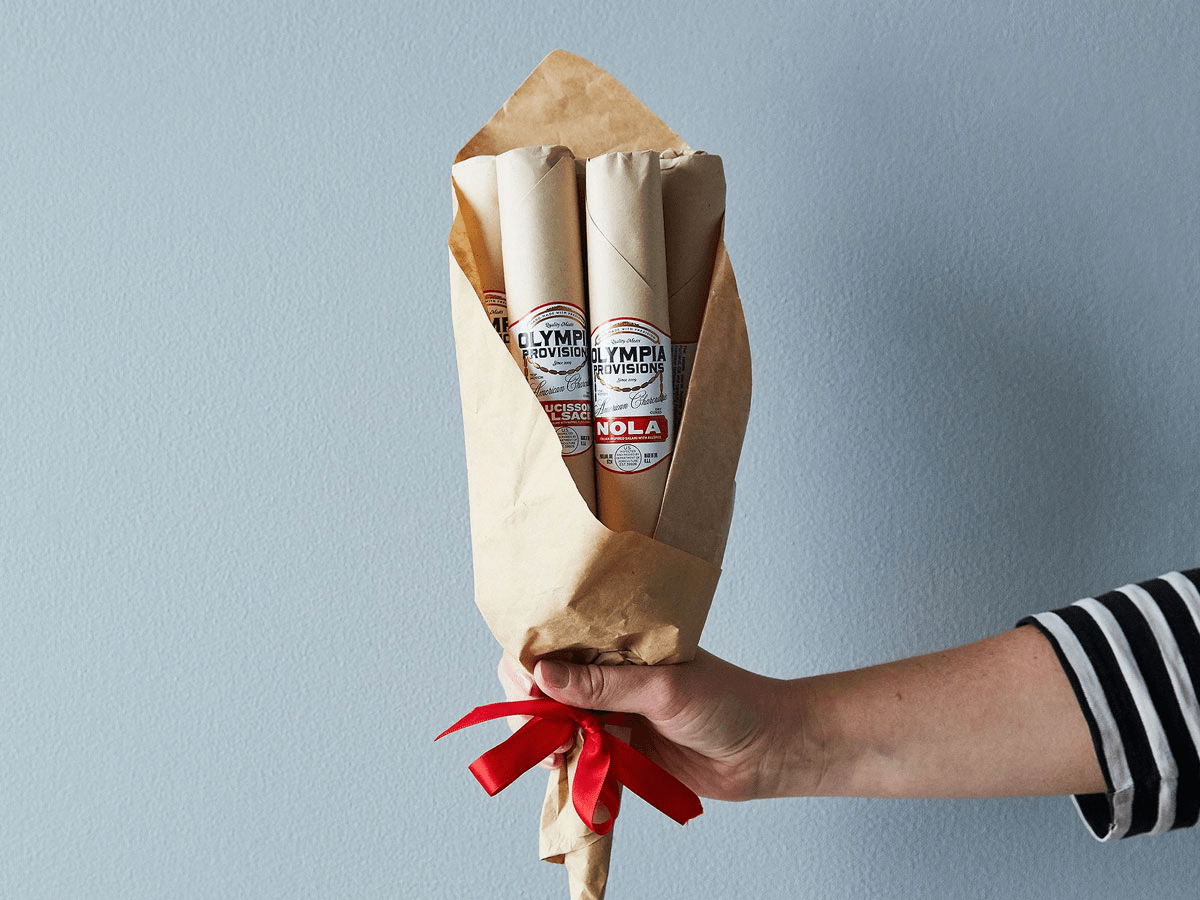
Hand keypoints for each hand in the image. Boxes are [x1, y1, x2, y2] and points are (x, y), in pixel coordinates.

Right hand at [498, 649, 811, 800]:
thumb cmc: (728, 702)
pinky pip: (579, 758)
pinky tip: (568, 776)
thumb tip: (541, 674)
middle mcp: (608, 675)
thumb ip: (604, 686)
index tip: (528, 692)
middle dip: (533, 710)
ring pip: (555, 726)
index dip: (530, 662)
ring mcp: (611, 714)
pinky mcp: (619, 752)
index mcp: (618, 642)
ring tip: (559, 759)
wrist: (768, 752)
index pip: (555, 641)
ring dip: (547, 744)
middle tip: (546, 736)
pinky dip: (568, 769)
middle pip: (544, 687)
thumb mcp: (664, 688)